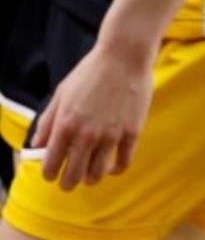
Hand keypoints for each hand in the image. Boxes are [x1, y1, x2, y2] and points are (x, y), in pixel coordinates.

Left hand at [30, 34, 154, 189]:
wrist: (125, 56)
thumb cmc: (91, 71)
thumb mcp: (61, 94)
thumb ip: (47, 122)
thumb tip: (37, 146)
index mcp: (65, 126)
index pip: (50, 165)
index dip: (49, 174)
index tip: (52, 173)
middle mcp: (86, 135)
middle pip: (73, 176)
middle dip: (68, 183)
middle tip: (69, 181)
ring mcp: (111, 135)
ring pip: (97, 174)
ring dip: (91, 179)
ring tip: (90, 175)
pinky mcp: (132, 132)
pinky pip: (123, 162)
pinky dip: (116, 170)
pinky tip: (113, 167)